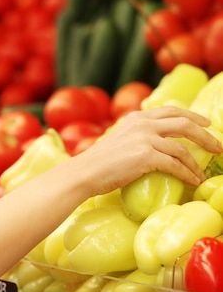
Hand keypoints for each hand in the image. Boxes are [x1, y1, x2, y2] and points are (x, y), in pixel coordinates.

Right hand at [75, 106, 222, 194]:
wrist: (83, 173)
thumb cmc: (97, 163)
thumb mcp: (118, 140)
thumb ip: (135, 136)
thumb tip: (152, 144)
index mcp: (136, 118)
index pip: (171, 111)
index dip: (192, 116)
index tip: (205, 124)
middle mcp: (143, 124)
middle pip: (184, 124)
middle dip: (205, 136)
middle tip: (217, 147)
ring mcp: (145, 139)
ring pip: (183, 148)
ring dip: (196, 162)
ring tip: (202, 173)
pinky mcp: (146, 156)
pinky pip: (175, 165)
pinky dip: (187, 174)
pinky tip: (193, 180)